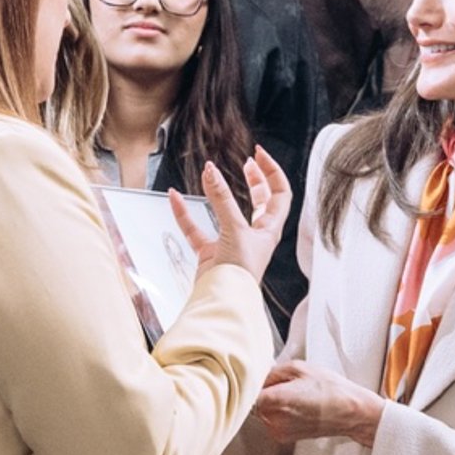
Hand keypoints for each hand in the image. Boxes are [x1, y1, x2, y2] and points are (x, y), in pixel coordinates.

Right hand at [169, 145, 291, 282]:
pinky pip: (196, 228)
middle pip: (261, 201)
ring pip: (227, 213)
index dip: (272, 172)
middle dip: (256, 180)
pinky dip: (185, 213)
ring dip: (219, 193)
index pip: (279, 194)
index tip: (258, 154)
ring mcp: (232, 244)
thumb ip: (221, 199)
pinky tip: (175, 197)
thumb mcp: (234, 228)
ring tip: (212, 173)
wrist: (221, 301)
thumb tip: (211, 170)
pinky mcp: (211, 254)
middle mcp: (254, 235)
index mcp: (269, 229)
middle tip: (248, 161)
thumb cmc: (239, 273)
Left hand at [255, 360, 384, 447]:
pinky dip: (278, 414)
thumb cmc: (330, 389)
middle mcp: (273, 419)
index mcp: (276, 400)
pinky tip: (296, 407)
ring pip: (262, 412)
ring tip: (293, 396)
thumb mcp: (300, 368)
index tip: (257, 378)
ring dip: (271, 403)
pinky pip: (271, 421)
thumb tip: (259, 376)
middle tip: (282, 384)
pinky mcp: (283, 438)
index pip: (247, 393)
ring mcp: (278, 431)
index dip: (252, 384)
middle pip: (253, 403)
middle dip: (263, 392)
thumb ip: (272, 371)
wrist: (349, 412)